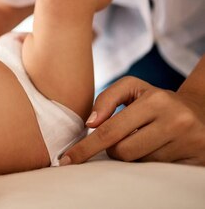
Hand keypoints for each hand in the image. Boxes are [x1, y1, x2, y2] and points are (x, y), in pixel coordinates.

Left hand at [61, 76, 204, 165]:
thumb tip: (90, 124)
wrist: (201, 111)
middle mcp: (175, 121)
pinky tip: (161, 148)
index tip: (67, 160)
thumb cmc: (156, 99)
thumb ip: (106, 99)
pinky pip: (159, 171)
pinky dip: (152, 162)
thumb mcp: (133, 88)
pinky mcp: (197, 160)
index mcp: (155, 101)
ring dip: (135, 155)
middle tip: (124, 138)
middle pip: (123, 152)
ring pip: (140, 164)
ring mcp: (189, 142)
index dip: (86, 148)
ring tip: (147, 139)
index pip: (110, 131)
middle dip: (114, 149)